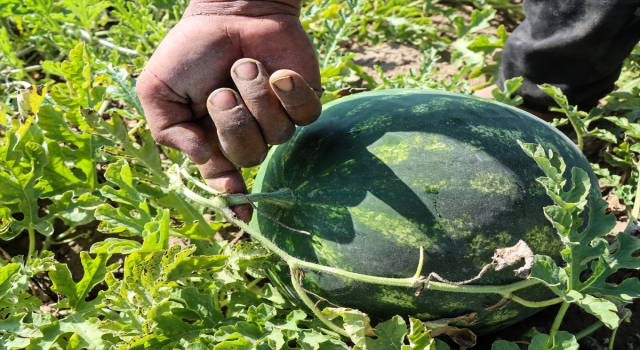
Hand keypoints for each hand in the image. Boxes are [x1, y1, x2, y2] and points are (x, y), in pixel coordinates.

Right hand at [136, 1, 321, 221]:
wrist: (229, 9)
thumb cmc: (191, 50)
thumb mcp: (158, 88)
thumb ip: (166, 129)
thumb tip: (202, 160)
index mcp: (211, 139)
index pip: (224, 180)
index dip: (232, 199)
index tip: (238, 211)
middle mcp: (246, 134)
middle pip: (249, 157)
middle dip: (233, 122)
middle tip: (221, 91)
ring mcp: (276, 119)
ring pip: (277, 134)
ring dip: (257, 96)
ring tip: (245, 65)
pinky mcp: (303, 100)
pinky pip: (306, 114)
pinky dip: (291, 92)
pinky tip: (279, 72)